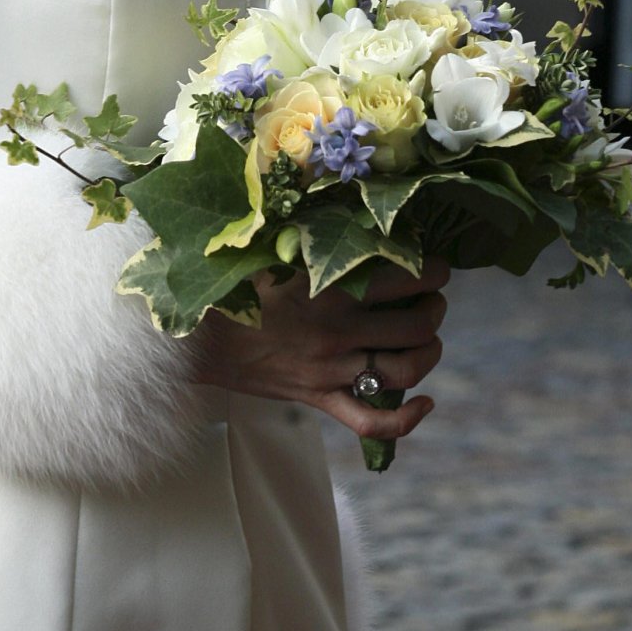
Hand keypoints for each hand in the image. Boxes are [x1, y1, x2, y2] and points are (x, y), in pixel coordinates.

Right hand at [193, 255, 448, 446]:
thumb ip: (311, 236)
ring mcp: (332, 371)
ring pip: (406, 370)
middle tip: (432, 298)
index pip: (407, 277)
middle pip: (416, 325)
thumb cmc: (231, 286)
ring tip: (429, 337)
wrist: (195, 339)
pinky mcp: (320, 399)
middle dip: (434, 309)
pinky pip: (371, 421)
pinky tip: (426, 403)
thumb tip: (350, 209)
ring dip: (429, 352)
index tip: (436, 265)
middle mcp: (339, 332)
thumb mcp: (271, 250)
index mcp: (330, 288)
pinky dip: (406, 419)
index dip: (434, 270)